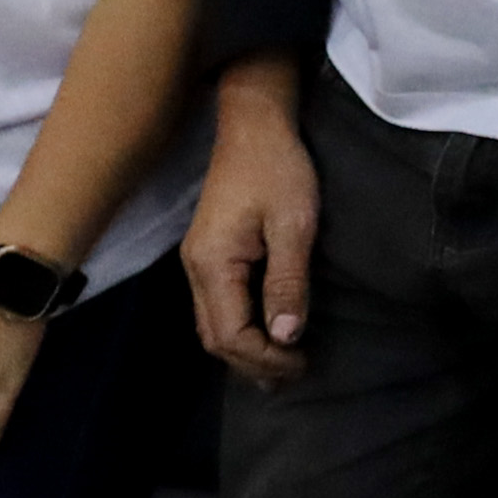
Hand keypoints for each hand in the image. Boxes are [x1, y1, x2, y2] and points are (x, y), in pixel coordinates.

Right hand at [184, 72, 319, 385]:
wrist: (254, 124)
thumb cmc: (278, 169)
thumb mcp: (293, 225)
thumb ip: (287, 282)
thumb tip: (287, 336)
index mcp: (212, 264)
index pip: (230, 334)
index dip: (265, 357)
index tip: (302, 362)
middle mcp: (195, 268)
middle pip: (215, 337)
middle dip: (253, 362)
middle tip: (296, 373)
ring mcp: (198, 261)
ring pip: (212, 325)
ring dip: (245, 350)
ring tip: (282, 367)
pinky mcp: (209, 254)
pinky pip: (217, 307)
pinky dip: (239, 329)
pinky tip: (265, 335)